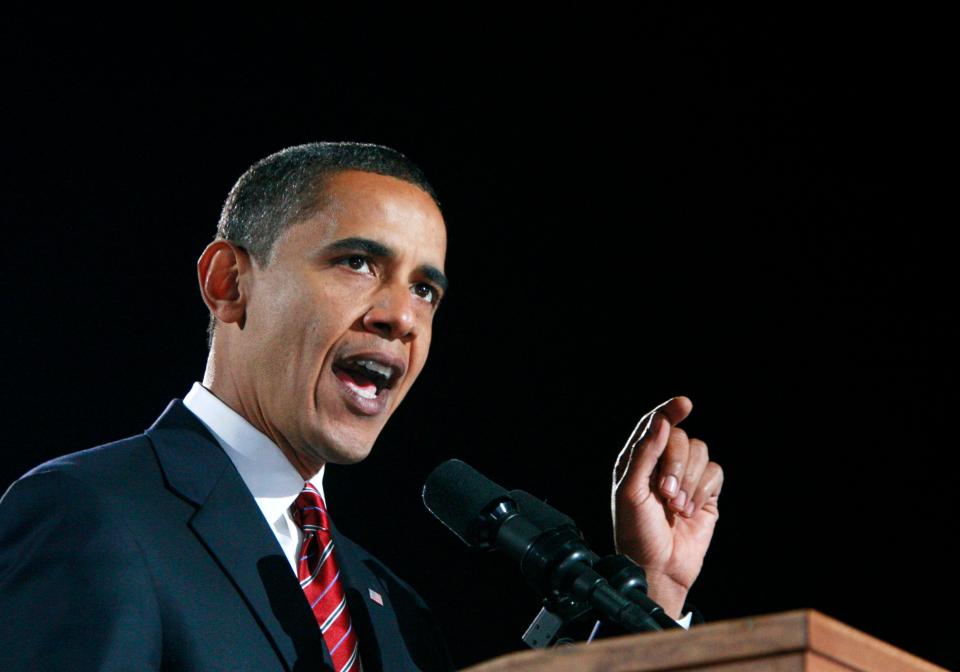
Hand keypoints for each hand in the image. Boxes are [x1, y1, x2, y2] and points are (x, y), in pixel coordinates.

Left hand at [612, 396, 722, 618]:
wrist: (658, 568)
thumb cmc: (636, 532)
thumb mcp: (631, 491)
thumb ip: (644, 454)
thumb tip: (661, 422)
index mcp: (638, 461)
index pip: (655, 426)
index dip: (669, 412)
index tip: (684, 404)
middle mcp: (662, 466)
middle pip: (682, 439)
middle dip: (677, 465)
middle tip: (667, 493)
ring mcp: (686, 479)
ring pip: (701, 454)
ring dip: (690, 482)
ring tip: (676, 509)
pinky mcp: (706, 494)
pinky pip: (715, 473)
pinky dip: (703, 492)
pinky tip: (690, 512)